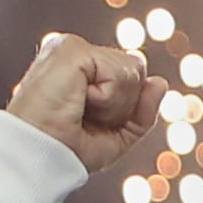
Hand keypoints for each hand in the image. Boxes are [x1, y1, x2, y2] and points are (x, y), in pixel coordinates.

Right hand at [6, 34, 159, 175]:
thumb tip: (160, 82)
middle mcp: (75, 51)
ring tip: (80, 108)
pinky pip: (120, 73)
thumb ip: (142, 109)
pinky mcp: (71, 49)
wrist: (42, 155)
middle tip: (86, 116)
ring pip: (133, 71)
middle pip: (137, 70)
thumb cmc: (69, 148)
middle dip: (123, 105)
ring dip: (114, 104)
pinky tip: (79, 99)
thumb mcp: (118, 134)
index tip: (91, 122)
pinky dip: (108, 98)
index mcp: (82, 67)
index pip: (133, 76)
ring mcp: (71, 47)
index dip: (126, 108)